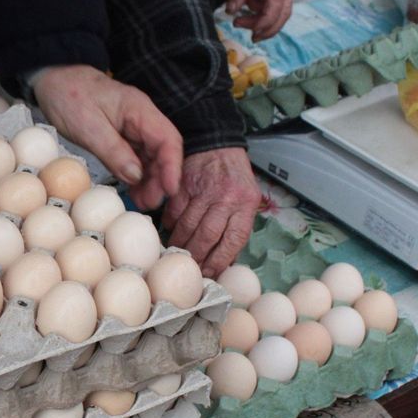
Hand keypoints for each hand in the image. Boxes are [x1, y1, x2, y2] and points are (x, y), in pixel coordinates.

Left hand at [31, 65, 181, 209]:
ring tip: (143, 202)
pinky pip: (136, 158)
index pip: (168, 139)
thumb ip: (113, 151)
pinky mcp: (122, 137)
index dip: (172, 166)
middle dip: (161, 178)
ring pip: (151, 157)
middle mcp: (142, 119)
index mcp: (139, 109)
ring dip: (150, 181)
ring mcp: (132, 129)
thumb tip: (136, 176)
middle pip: (163, 151)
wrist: (53, 80)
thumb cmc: (69, 96)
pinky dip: (136, 176)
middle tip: (150, 202)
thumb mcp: (88, 126)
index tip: (169, 189)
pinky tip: (133, 191)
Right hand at [164, 147, 260, 275]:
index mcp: (245, 204)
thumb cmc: (234, 177)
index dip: (219, 260)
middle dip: (196, 256)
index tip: (209, 273)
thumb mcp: (247, 199)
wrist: (217, 144)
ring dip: (181, 244)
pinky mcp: (184, 186)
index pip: (233, 239)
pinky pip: (174, 212)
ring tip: (177, 254)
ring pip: (188, 226)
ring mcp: (203, 191)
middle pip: (207, 235)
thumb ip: (237, 226)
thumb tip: (225, 259)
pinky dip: (170, 225)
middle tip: (190, 268)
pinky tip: (171, 231)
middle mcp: (226, 198)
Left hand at [226, 0, 294, 40]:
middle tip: (245, 32)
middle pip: (283, 14)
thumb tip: (232, 11)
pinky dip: (263, 13)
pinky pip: (277, 8)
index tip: (245, 28)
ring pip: (282, 13)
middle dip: (266, 28)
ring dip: (265, 24)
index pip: (275, 5)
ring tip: (240, 21)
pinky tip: (248, 8)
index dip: (262, 22)